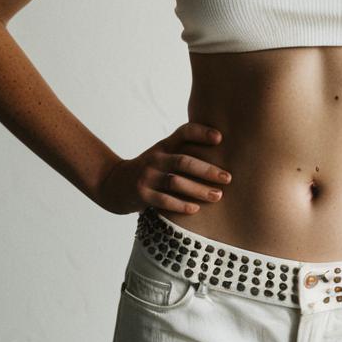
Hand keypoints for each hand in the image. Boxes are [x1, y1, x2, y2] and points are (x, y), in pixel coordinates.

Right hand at [95, 122, 231, 215]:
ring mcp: (147, 176)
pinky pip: (163, 200)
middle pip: (184, 161)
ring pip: (176, 182)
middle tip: (228, 178)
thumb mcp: (162, 154)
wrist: (113, 184)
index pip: (183, 132)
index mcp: (164, 146)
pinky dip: (181, 205)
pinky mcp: (141, 194)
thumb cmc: (148, 169)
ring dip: (198, 189)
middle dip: (208, 170)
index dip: (201, 132)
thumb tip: (221, 151)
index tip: (220, 138)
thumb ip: (183, 150)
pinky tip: (196, 209)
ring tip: (217, 195)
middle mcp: (156, 158)